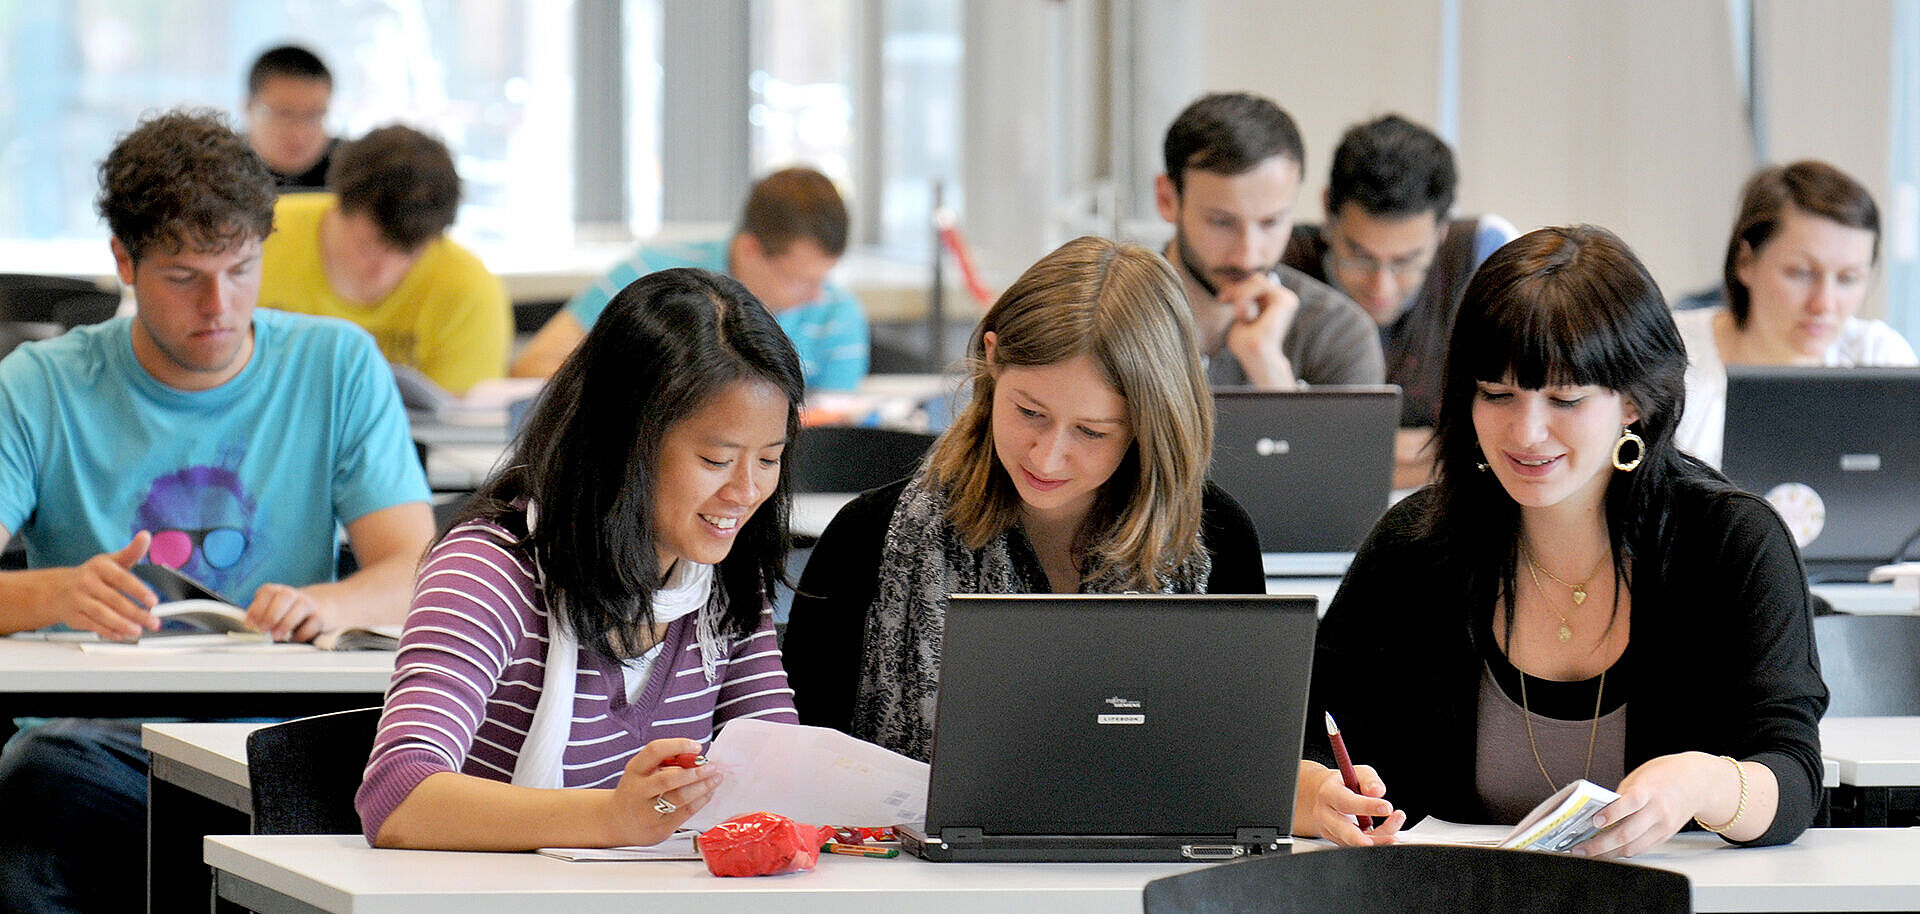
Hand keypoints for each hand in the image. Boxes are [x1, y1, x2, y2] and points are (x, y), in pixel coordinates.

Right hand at [53, 533, 158, 640]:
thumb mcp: (113, 560)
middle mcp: (87, 582)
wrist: (59, 589)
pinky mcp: (73, 615)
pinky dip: (107, 632)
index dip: (138, 590)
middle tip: (153, 621)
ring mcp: (78, 599)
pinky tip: (121, 635)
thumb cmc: (94, 574)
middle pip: (114, 600)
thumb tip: (145, 536)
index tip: (153, 601)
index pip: (121, 578)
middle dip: (136, 613)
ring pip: (101, 614)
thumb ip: (132, 552)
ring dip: (121, 624)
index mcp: (100, 567)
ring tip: (138, 631)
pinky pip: (91, 625)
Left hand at [244, 582, 328, 641]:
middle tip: (263, 630)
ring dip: (286, 623)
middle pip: (285, 596)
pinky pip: (312, 624)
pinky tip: (293, 639)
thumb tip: (250, 629)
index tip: (250, 624)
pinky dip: (301, 634)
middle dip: (272, 614)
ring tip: (277, 636)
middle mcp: (294, 595)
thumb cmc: (291, 611)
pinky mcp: (321, 617)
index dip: (256, 608)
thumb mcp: (275, 608)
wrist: (325, 605)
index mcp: (278, 591)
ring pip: (301, 607)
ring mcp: (309, 604)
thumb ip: (261, 616)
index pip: (267, 591)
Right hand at [611, 739, 723, 845]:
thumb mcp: (641, 772)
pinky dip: (700, 801)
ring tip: (715, 779)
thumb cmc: (635, 792)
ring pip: (679, 798)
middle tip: (712, 766)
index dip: (678, 746)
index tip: (696, 747)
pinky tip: (708, 794)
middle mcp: (638, 791)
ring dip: (702, 787)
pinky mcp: (659, 828)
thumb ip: (664, 762)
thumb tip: (695, 756)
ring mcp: (647, 812)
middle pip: (668, 779)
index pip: (654, 751)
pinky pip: (684, 813)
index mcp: (634, 771)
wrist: (617, 822)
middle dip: (695, 772)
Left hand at [1217, 272, 1300, 386]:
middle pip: (1255, 279)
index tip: (1221, 299)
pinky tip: (1242, 314)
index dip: (1236, 288)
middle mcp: (1283, 299)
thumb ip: (1242, 300)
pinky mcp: (1284, 300)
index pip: (1255, 284)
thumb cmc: (1246, 344)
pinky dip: (1245, 296)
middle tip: (1222, 300)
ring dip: (1240, 295)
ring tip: (1238, 315)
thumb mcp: (1241, 316)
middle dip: (1236, 289)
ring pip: (1256, 281)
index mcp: (1274, 303)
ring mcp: (1286, 298)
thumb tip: (1238, 283)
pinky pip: (1259, 285)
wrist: (1256, 357)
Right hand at [1301, 761, 1403, 845]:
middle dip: (1366, 838)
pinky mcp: (1339, 841)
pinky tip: (1388, 836)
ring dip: (1378, 840)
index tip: (1387, 808)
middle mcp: (1326, 815)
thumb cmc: (1343, 784)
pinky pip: (1358, 846)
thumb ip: (1369, 780)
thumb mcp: (1356, 773)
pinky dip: (1375, 842)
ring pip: (1354, 843)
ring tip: (1395, 833)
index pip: (1346, 802)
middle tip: (1390, 837)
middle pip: (1343, 831)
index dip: (1367, 806)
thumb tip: (1378, 792)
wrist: (1322, 796)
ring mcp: (1331, 831)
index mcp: (1328, 794)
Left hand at [1574, 753, 1711, 857]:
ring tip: (1589, 853)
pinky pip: (1640, 849)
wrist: (1696, 783)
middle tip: (1580, 848)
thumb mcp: (1639, 776)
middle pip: (1627, 834)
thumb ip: (1621, 795)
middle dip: (1600, 845)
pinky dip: (1622, 852)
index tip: (1594, 821)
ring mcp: (1663, 827)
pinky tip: (1608, 852)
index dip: (1610, 814)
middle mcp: (1657, 811)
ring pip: (1633, 847)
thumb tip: (1600, 812)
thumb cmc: (1666, 775)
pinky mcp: (1665, 837)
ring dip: (1608, 853)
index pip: (1628, 804)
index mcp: (1649, 790)